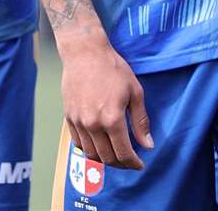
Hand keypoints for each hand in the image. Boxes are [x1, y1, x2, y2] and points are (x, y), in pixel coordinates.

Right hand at [57, 33, 152, 168]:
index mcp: (112, 118)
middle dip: (121, 164)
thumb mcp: (134, 91)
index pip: (124, 153)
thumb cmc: (113, 68)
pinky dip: (90, 150)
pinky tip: (99, 145)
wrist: (84, 53)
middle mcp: (93, 124)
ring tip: (116, 154)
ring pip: (92, 154)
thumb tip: (148, 145)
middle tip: (130, 161)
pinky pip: (79, 144)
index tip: (140, 164)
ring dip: (105, 159)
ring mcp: (79, 122)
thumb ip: (140, 121)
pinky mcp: (69, 118)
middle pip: (107, 158)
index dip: (133, 163)